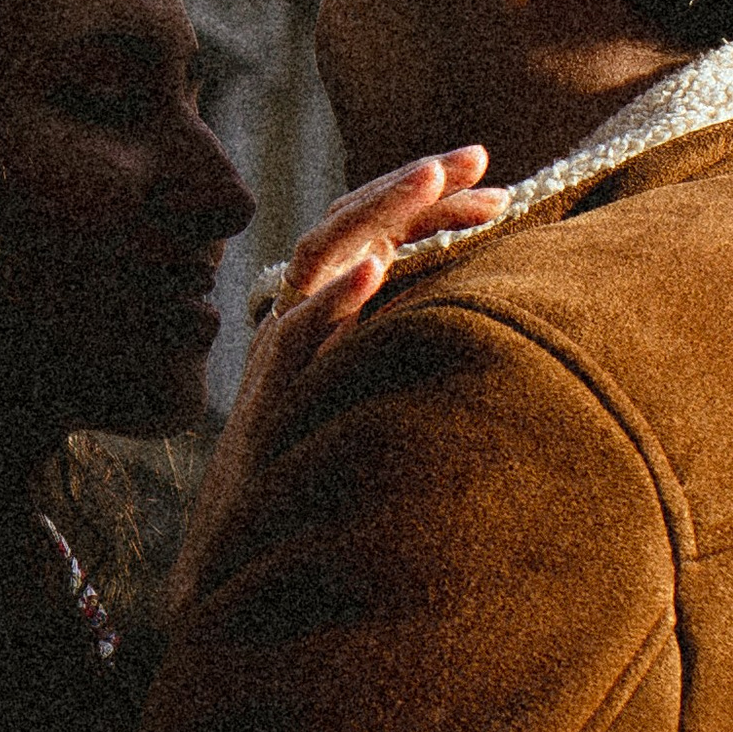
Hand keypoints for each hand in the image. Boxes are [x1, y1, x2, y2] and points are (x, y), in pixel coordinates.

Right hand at [170, 148, 504, 610]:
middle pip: (351, 227)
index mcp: (331, 319)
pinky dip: (330, 303)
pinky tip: (374, 273)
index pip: (381, 235)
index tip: (494, 184)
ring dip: (374, 214)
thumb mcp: (373, 410)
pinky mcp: (268, 403)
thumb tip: (493, 322)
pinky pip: (294, 341)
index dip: (431, 203)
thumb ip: (410, 357)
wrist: (237, 577)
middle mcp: (302, 323)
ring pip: (318, 260)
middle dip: (412, 184)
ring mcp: (281, 359)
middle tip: (476, 154)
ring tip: (427, 176)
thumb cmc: (319, 494)